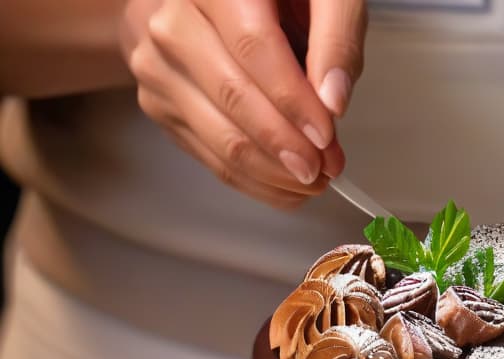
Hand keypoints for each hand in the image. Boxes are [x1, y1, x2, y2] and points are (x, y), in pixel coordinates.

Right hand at [120, 0, 366, 208]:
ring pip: (219, 135)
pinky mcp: (159, 104)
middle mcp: (172, 19)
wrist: (212, 1)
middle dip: (286, 144)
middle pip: (232, 96)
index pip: (253, 46)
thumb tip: (333, 102)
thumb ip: (337, 37)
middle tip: (326, 169)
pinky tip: (288, 186)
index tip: (326, 135)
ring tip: (315, 180)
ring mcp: (158, 65)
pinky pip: (209, 156)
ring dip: (274, 171)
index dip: (293, 98)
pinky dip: (255, 180)